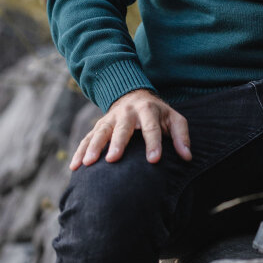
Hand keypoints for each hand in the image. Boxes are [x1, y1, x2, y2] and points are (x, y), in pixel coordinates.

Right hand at [70, 88, 191, 169]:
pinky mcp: (99, 126)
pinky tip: (74, 167)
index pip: (151, 127)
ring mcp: (111, 118)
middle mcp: (127, 112)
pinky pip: (87, 138)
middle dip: (117, 143)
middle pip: (122, 128)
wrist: (134, 96)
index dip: (153, 142)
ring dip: (93, 147)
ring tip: (88, 164)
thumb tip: (187, 157)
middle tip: (113, 160)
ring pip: (100, 132)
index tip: (154, 160)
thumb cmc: (158, 114)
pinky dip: (80, 151)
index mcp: (148, 110)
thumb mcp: (174, 119)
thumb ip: (182, 136)